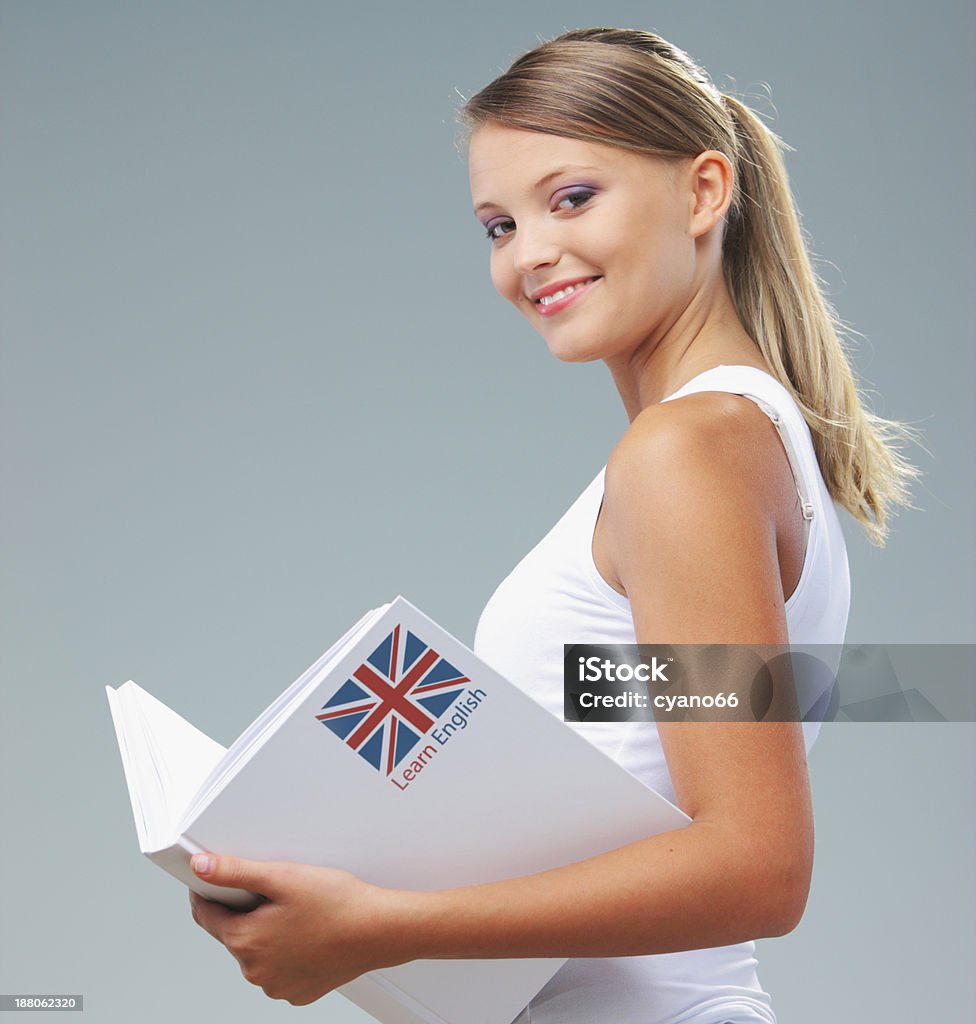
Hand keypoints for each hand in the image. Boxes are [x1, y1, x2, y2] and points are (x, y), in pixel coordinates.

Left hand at [188, 852, 406, 1005]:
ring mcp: (277, 985)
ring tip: (297, 911)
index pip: (207, 916)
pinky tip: (308, 933)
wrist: (379, 930)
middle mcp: (255, 971)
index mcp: (245, 941)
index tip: (214, 881)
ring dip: (267, 933)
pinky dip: (287, 952)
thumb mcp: (282, 876)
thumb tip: (201, 867)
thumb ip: (236, 871)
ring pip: (257, 952)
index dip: (208, 893)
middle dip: (246, 911)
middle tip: (276, 891)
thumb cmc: (337, 903)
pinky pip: (280, 968)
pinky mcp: (298, 991)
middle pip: (234, 933)